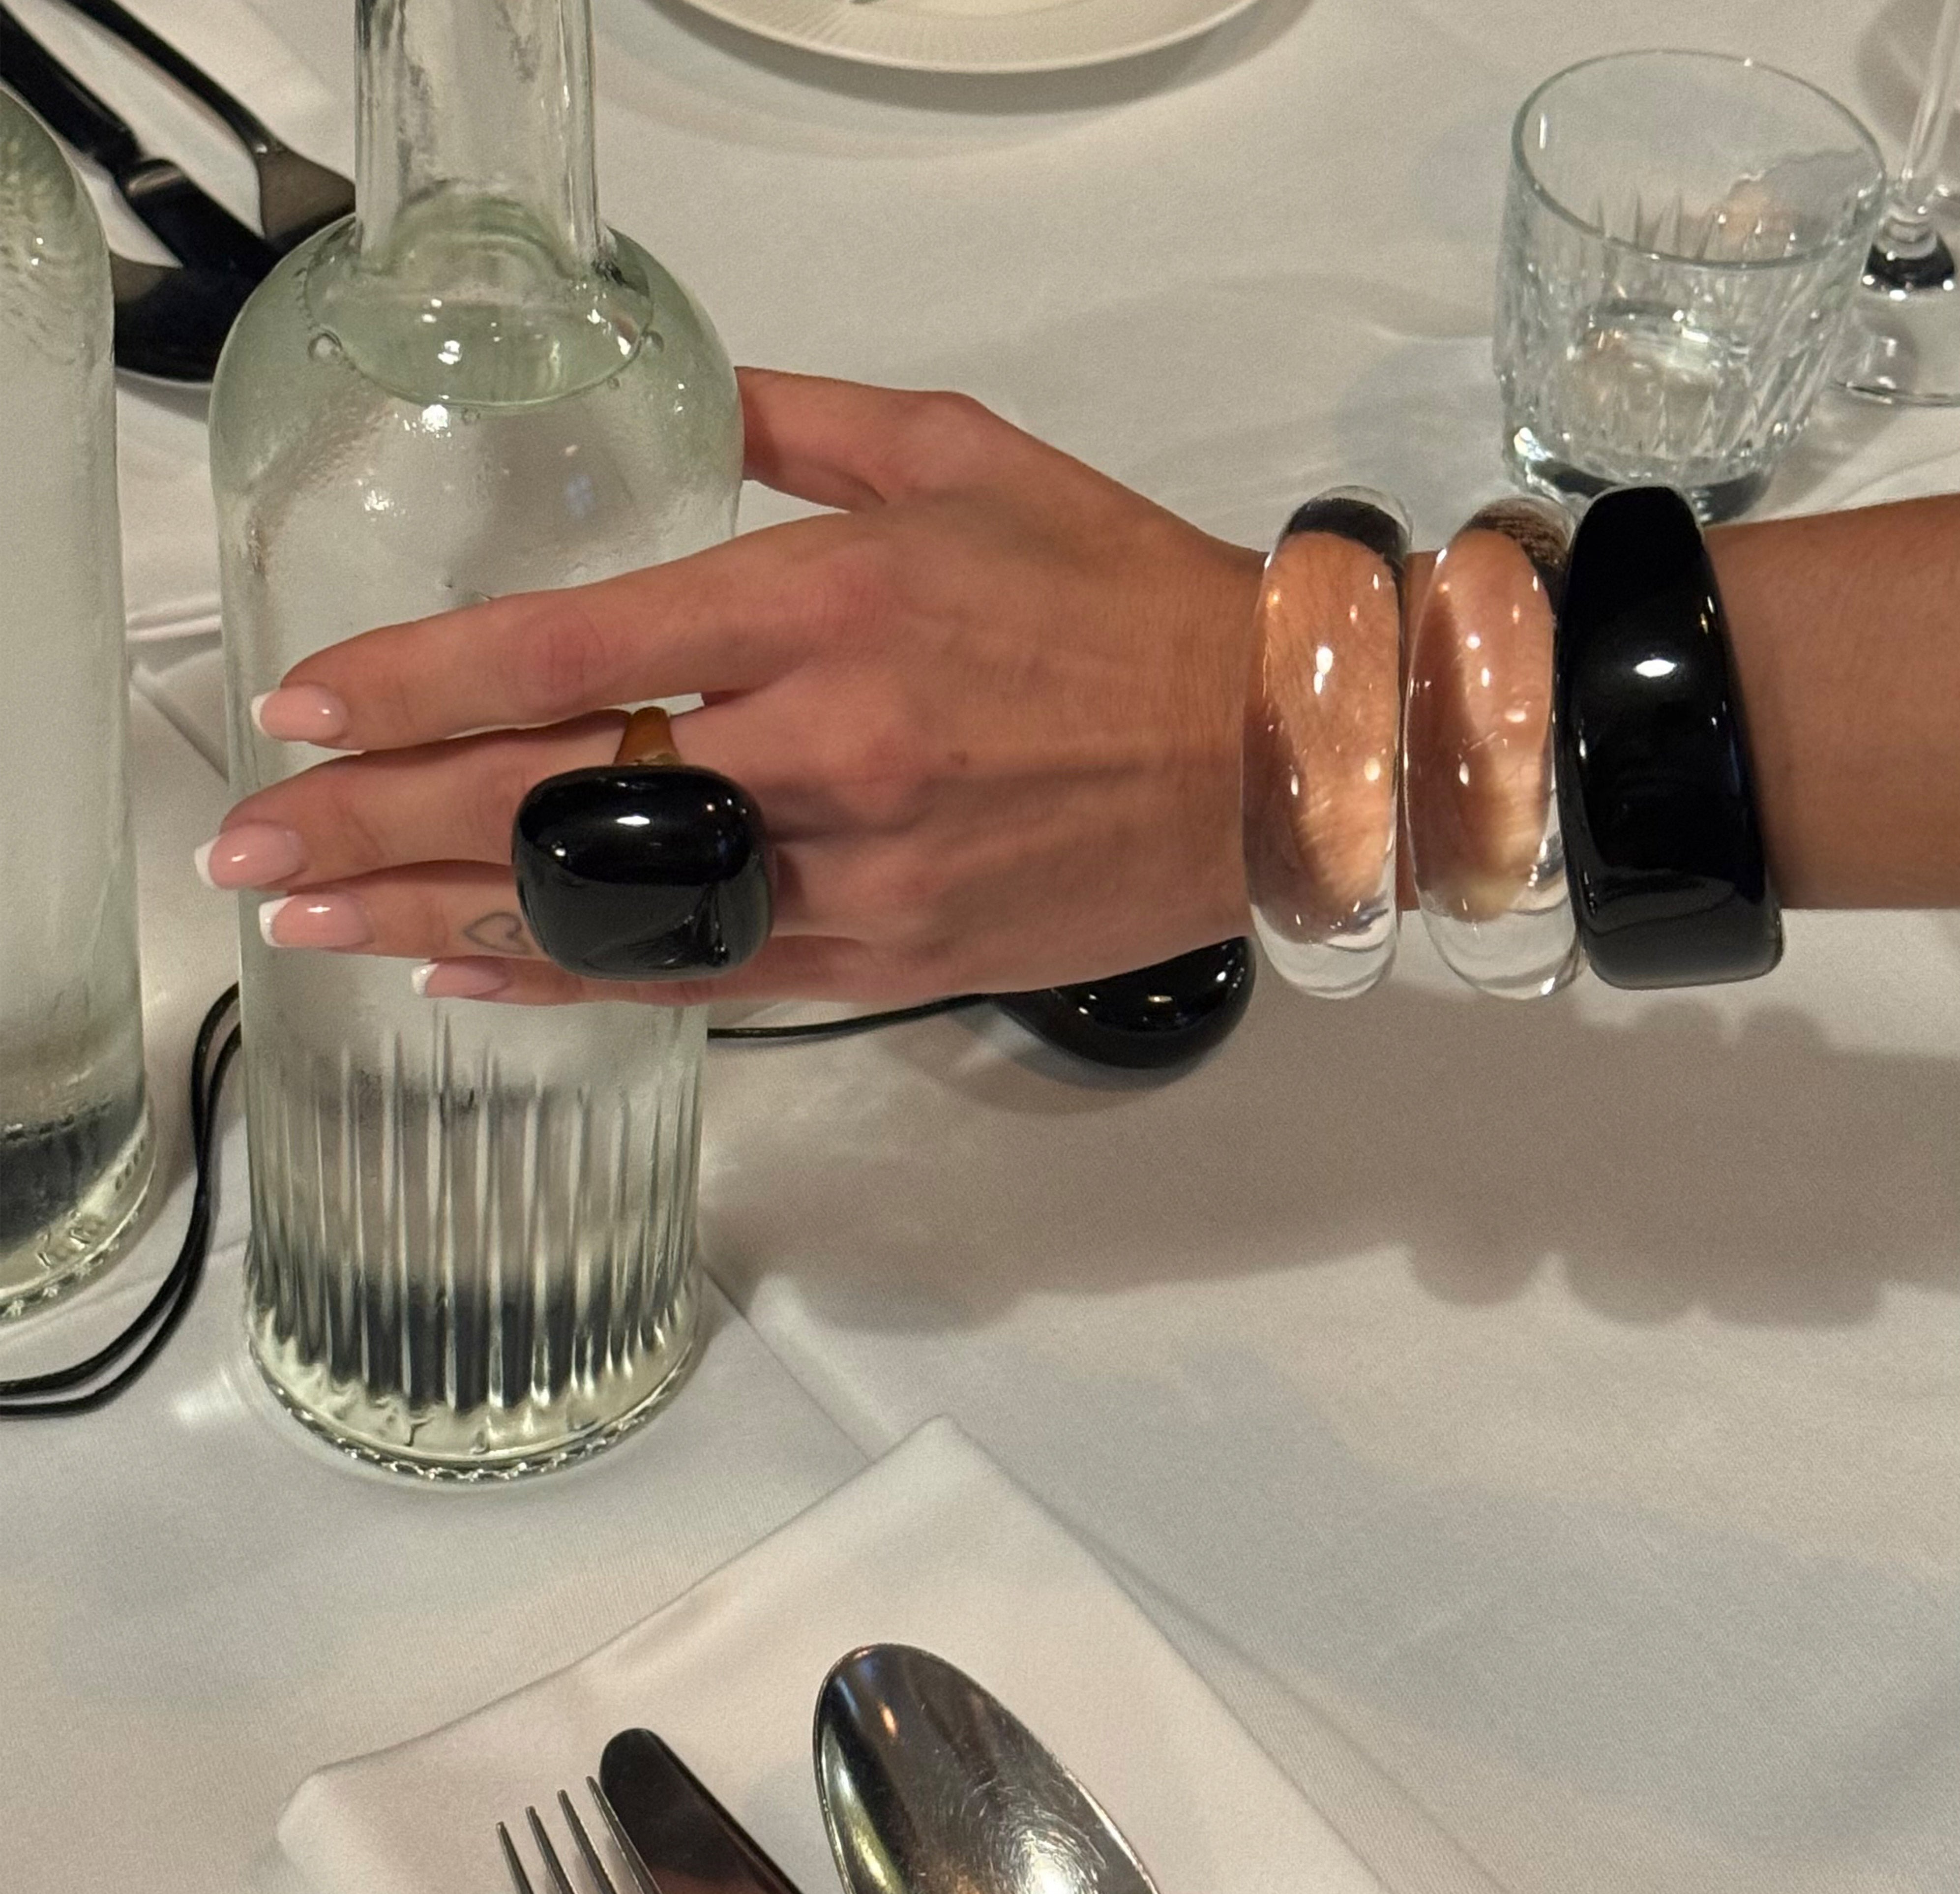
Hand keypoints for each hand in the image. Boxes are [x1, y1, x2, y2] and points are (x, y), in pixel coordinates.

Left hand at [203, 370, 1260, 1005]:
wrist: (1270, 750)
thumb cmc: (1123, 596)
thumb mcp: (965, 457)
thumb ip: (800, 423)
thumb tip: (690, 404)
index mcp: (835, 602)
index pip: (579, 648)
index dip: (423, 680)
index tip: (310, 706)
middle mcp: (828, 745)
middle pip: (559, 795)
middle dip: (382, 819)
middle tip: (251, 842)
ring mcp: (856, 869)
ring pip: (612, 907)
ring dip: (445, 916)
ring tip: (318, 923)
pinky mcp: (888, 957)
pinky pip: (702, 981)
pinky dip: (577, 984)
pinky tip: (474, 983)